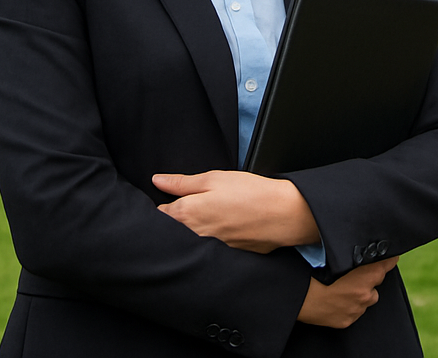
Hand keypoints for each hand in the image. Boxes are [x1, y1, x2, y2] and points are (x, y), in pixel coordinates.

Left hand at [152, 170, 319, 252]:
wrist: (281, 215)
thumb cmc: (249, 192)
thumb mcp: (214, 178)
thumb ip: (182, 182)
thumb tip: (156, 180)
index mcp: (187, 214)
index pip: (159, 215)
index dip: (162, 206)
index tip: (170, 200)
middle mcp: (192, 237)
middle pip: (170, 232)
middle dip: (173, 222)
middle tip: (192, 208)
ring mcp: (206, 250)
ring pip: (187, 243)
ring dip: (189, 234)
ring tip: (210, 218)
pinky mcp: (221, 258)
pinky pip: (204, 252)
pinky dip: (206, 244)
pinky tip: (222, 231)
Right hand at [297, 257, 397, 328]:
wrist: (306, 300)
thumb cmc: (318, 275)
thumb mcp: (336, 258)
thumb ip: (349, 253)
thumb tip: (352, 242)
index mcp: (365, 278)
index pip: (385, 266)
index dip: (390, 259)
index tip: (394, 255)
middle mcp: (366, 295)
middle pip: (376, 282)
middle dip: (370, 276)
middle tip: (357, 271)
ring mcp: (358, 310)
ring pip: (367, 298)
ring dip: (362, 292)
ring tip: (346, 286)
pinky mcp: (349, 321)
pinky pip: (355, 310)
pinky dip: (351, 304)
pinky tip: (339, 298)